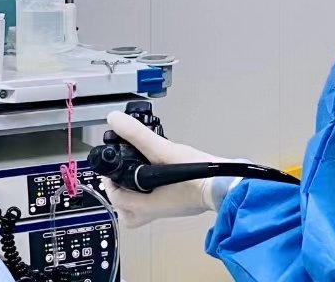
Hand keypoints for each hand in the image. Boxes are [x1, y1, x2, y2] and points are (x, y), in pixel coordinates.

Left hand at [100, 110, 234, 227]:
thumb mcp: (163, 151)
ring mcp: (171, 210)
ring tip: (138, 176)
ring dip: (137, 195)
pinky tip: (160, 177)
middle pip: (129, 214)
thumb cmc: (197, 175)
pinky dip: (153, 192)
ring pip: (144, 211)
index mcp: (147, 205)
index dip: (109, 181)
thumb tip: (115, 120)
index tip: (111, 166)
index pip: (116, 198)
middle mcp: (157, 211)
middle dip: (121, 196)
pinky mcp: (182, 203)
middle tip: (122, 177)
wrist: (225, 186)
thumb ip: (137, 136)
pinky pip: (159, 202)